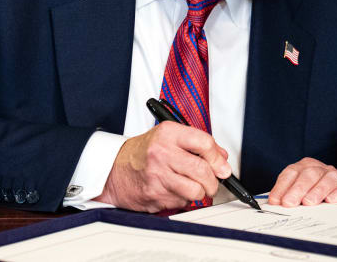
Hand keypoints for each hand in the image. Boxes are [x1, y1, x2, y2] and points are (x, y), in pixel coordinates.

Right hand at [94, 122, 231, 211]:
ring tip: (193, 187)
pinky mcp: (154, 195)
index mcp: (168, 133)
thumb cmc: (144, 152)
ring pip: (196, 190)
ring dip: (200, 193)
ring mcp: (157, 175)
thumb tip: (222, 159)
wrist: (115, 169)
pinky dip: (183, 200)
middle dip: (213, 181)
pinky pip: (182, 202)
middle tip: (212, 182)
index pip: (204, 143)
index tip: (222, 166)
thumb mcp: (168, 137)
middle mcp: (162, 153)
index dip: (217, 157)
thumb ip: (197, 144)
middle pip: (202, 170)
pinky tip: (174, 191)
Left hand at [267, 157, 336, 206]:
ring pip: (329, 179)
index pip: (291, 173)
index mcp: (305, 166)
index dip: (282, 186)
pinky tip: (331, 200)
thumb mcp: (296, 194)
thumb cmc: (311, 196)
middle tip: (289, 203)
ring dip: (317, 190)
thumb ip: (285, 196)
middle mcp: (321, 169)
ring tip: (308, 202)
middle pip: (309, 174)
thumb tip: (273, 204)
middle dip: (297, 189)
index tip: (275, 200)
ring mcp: (336, 178)